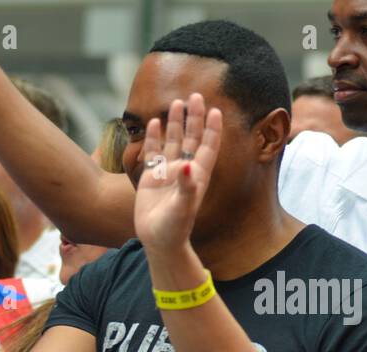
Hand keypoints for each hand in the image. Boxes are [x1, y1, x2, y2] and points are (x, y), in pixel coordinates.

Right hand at [134, 94, 222, 255]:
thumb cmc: (175, 228)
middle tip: (195, 96)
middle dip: (195, 117)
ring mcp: (168, 173)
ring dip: (176, 123)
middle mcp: (185, 170)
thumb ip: (186, 186)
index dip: (212, 128)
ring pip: (174, 142)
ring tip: (176, 103)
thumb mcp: (182, 208)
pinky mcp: (152, 178)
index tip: (215, 110)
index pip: (208, 146)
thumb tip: (186, 165)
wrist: (158, 241)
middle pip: (192, 138)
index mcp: (198, 175)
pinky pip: (153, 153)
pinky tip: (152, 123)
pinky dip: (153, 138)